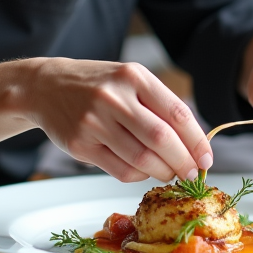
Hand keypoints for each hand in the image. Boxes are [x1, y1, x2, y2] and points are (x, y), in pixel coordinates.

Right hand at [24, 58, 213, 182]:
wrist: (46, 87)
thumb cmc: (98, 85)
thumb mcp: (129, 80)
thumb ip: (159, 105)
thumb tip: (195, 143)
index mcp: (133, 76)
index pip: (177, 113)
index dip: (197, 141)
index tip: (207, 159)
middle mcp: (114, 97)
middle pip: (162, 139)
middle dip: (184, 162)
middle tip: (193, 174)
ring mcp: (94, 121)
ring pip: (142, 159)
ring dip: (163, 172)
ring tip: (170, 173)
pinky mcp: (80, 145)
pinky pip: (120, 170)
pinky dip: (139, 176)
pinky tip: (143, 171)